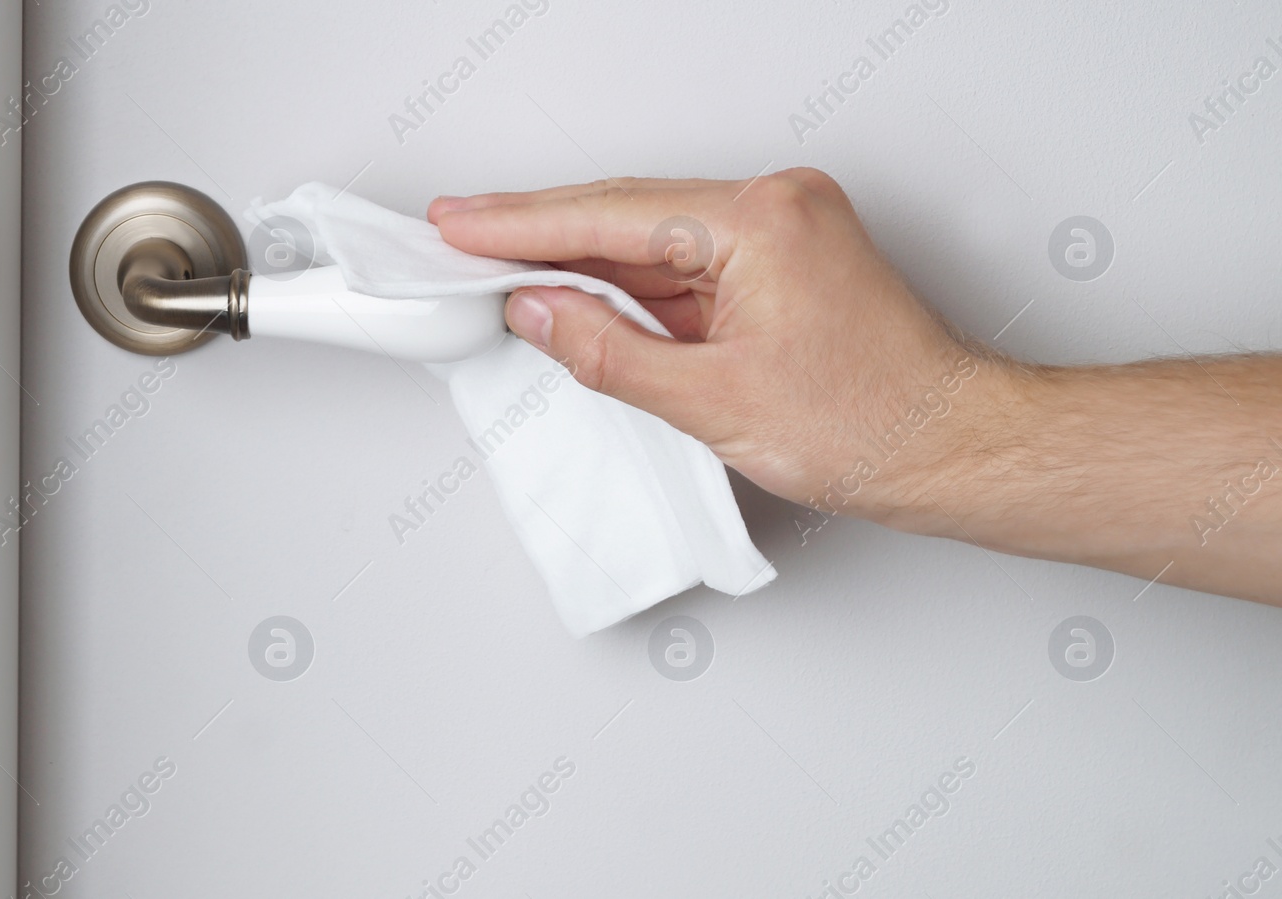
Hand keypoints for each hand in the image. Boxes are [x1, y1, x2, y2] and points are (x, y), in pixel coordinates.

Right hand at [428, 170, 1013, 528]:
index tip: (458, 225)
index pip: (611, 215)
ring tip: (498, 269)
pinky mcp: (781, 257)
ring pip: (651, 237)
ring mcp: (781, 227)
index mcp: (761, 221)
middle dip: (539, 233)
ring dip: (580, 260)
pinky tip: (575, 292)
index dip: (522, 225)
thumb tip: (538, 312)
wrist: (948, 446)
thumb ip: (608, 350)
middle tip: (459, 237)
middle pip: (626, 213)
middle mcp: (775, 205)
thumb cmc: (868, 424)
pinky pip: (684, 261)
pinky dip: (629, 283)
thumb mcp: (712, 400)